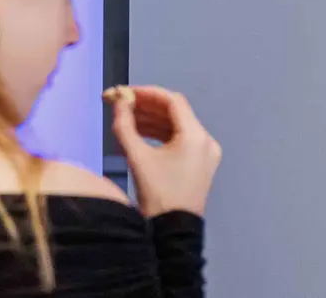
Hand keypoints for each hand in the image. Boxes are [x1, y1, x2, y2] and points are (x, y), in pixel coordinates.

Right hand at [107, 85, 220, 217]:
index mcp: (196, 137)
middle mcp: (206, 141)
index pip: (173, 101)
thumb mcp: (137, 158)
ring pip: (177, 127)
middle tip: (120, 104)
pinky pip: (180, 141)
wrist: (172, 232)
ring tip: (125, 118)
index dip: (147, 93)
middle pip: (175, 113)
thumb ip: (125, 125)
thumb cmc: (156, 195)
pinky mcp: (200, 164)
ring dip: (152, 121)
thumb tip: (118, 101)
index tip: (125, 93)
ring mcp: (206, 153)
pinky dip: (160, 135)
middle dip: (146, 107)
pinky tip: (138, 134)